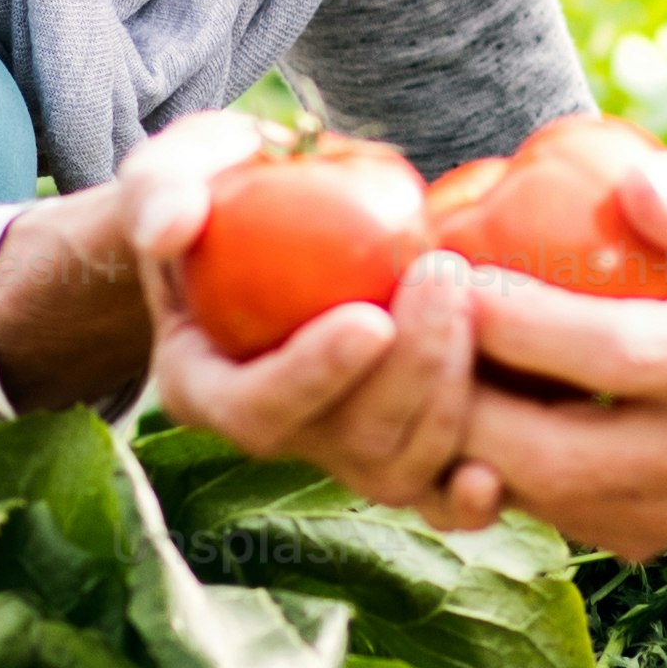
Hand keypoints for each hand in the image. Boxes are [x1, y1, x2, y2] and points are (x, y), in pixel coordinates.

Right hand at [115, 111, 488, 512]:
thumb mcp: (175, 170)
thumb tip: (171, 229)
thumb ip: (160, 189)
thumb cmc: (220, 190)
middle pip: (348, 446)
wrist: (272, 223)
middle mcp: (276, 434)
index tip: (371, 319)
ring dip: (454, 401)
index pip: (257, 407)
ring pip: (403, 472)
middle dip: (411, 372)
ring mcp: (340, 451)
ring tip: (480, 299)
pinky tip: (506, 465)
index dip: (315, 376)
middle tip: (444, 276)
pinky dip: (472, 496)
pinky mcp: (399, 448)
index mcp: (205, 387)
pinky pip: (438, 497)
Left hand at [433, 148, 666, 558]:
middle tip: (397, 327)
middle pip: (552, 452)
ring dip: (456, 435)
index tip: (449, 271)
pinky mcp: (638, 537)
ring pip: (531, 494)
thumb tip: (635, 186)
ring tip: (406, 362)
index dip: (523, 322)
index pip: (615, 355)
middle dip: (459, 397)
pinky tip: (448, 397)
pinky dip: (481, 460)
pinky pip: (537, 509)